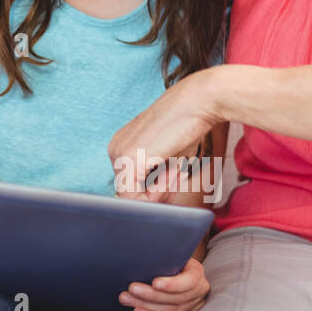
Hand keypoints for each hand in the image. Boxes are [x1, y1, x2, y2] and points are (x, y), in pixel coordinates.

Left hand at [109, 67, 226, 200]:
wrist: (197, 103)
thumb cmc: (187, 127)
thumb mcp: (167, 160)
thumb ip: (156, 182)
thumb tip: (149, 207)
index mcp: (120, 148)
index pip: (129, 188)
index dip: (152, 194)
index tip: (171, 179)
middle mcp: (114, 150)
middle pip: (130, 195)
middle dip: (156, 195)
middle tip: (175, 175)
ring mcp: (119, 154)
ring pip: (133, 199)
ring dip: (159, 193)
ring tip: (175, 169)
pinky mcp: (129, 159)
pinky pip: (138, 197)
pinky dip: (159, 193)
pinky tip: (172, 170)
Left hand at [118, 257, 209, 310]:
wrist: (170, 273)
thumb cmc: (166, 261)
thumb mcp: (168, 255)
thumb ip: (161, 257)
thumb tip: (140, 253)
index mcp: (196, 273)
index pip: (189, 281)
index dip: (173, 284)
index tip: (154, 282)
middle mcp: (199, 291)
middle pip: (177, 298)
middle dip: (151, 295)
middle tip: (131, 288)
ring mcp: (194, 308)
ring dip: (147, 307)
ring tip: (126, 299)